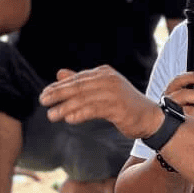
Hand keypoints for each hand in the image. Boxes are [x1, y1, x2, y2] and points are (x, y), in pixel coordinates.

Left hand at [40, 66, 162, 138]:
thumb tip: (59, 74)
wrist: (150, 117)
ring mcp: (114, 92)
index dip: (59, 86)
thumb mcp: (102, 90)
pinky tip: (69, 119)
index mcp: (104, 73)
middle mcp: (108, 79)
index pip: (77, 78)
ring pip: (84, 99)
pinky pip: (94, 110)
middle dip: (58, 93)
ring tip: (51, 115)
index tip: (45, 94)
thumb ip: (81, 82)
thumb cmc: (124, 105)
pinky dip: (80, 114)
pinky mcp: (118, 107)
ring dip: (65, 107)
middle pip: (78, 86)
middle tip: (43, 100)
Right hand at [164, 72, 193, 125]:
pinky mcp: (175, 127)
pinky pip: (191, 128)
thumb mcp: (180, 99)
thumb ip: (191, 95)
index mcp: (170, 93)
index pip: (178, 81)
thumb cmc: (177, 111)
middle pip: (184, 95)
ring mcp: (171, 115)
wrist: (165, 128)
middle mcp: (169, 102)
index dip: (191, 78)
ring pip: (189, 112)